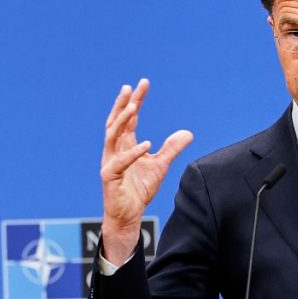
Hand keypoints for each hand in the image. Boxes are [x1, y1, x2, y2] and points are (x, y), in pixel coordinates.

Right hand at [100, 79, 192, 262]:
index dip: (135, 100)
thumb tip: (187, 133)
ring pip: (112, 136)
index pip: (129, 118)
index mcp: (124, 145)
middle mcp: (114, 150)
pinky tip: (146, 144)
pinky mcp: (110, 176)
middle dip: (123, 104)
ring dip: (122, 122)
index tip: (143, 83)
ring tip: (133, 107)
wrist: (128, 215)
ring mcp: (110, 162)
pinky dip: (133, 153)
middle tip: (131, 87)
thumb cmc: (139, 190)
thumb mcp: (160, 166)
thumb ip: (171, 149)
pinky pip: (121, 162)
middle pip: (116, 121)